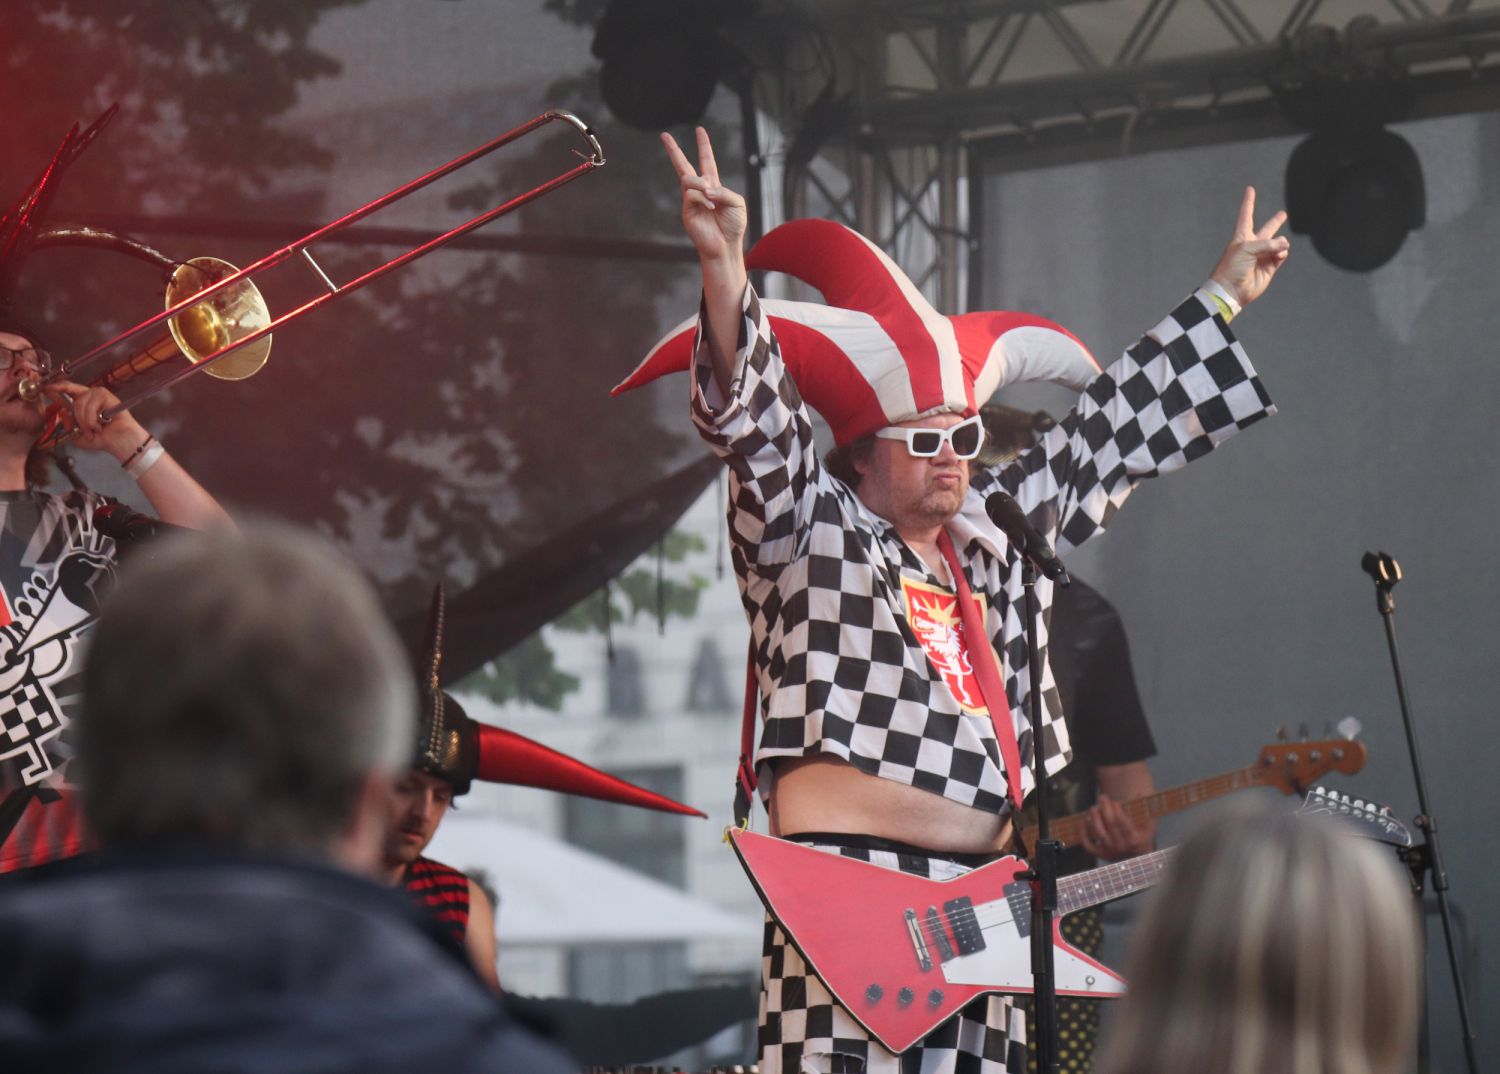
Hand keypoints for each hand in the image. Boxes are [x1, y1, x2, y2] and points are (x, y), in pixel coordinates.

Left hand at [49, 380, 147, 459]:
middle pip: (74, 400)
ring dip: (85, 421)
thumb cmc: (102, 439)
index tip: (47, 388)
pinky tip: (101, 425)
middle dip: (78, 419)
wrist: (120, 442)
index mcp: (83, 402)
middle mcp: (90, 396)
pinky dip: (92, 419)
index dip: (57, 387)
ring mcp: (99, 394)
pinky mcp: (106, 396)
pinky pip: (90, 406)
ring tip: (95, 430)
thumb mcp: (78, 436)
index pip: (68, 390)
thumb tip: (64, 412)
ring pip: (80, 403)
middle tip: (86, 432)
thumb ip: (68, 425)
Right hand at [661, 127, 746, 267]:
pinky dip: (703, 199)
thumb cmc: (733, 225)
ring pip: (689, 179)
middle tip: (664, 135)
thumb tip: (704, 188)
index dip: (704, 145)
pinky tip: (711, 208)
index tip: (700, 130)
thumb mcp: (737, 202)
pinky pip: (692, 195)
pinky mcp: (687, 211)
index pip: (707, 161)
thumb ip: (723, 191)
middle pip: (683, 166)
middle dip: (673, 150)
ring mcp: (691, 200)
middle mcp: (700, 190)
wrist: (726, 246)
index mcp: (713, 185)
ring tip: (712, 199)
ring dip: (702, 185)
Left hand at [1079, 793, 1151, 860]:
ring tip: (1093, 807)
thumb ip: (1145, 809)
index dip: (1117, 810)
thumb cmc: (1142, 837)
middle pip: (1110, 825)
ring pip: (1098, 833)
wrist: (1136, 857)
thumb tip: (1139, 792)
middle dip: (1105, 808)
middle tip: (1102, 797)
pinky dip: (1083, 833)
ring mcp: (1110, 852)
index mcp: (1134, 840)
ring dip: (1094, 818)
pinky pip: (1088, 844)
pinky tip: (1082, 821)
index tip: (1114, 801)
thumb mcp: (1148, 824)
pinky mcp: (1100, 854)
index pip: (1123, 823)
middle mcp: (1122, 847)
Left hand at [1209, 186, 1289, 308]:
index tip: (1249, 189)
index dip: (1248, 202)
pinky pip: (1282, 254)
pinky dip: (1282, 253)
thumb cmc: (1233, 267)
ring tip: (1277, 250)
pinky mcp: (1270, 267)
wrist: (1232, 290)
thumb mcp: (1247, 248)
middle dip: (1275, 222)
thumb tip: (1285, 245)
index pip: (1246, 215)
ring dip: (1280, 243)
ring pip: (1279, 243)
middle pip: (1267, 229)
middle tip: (1283, 214)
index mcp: (1242, 237)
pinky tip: (1279, 255)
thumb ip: (1268, 243)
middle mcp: (1253, 245)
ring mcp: (1262, 256)